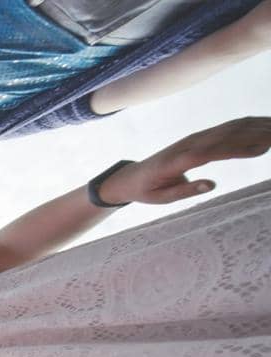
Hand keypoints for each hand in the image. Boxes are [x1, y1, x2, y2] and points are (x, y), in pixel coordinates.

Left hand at [101, 116, 270, 205]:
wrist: (132, 177)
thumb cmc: (147, 190)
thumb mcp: (161, 198)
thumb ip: (185, 190)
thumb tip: (210, 184)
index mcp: (178, 161)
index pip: (211, 153)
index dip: (236, 149)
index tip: (261, 149)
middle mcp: (188, 145)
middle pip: (225, 135)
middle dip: (255, 134)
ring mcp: (195, 138)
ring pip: (229, 128)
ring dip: (255, 126)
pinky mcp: (200, 137)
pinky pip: (226, 129)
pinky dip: (247, 125)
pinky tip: (265, 126)